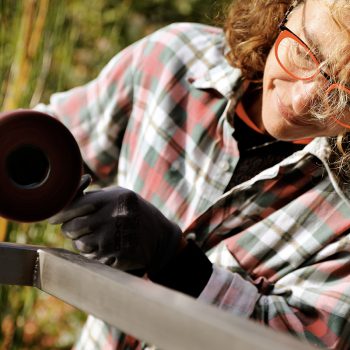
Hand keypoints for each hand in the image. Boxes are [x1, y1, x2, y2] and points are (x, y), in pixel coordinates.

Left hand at [49, 180, 182, 273]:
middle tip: (83, 228)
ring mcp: (115, 238)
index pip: (73, 207)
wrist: (160, 236)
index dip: (60, 214)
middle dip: (72, 230)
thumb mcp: (119, 195)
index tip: (54, 219)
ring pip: (79, 245)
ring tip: (101, 236)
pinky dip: (95, 254)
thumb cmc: (134, 212)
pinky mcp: (116, 256)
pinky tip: (109, 247)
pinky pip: (91, 258)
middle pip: (71, 228)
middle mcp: (113, 217)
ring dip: (84, 243)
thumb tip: (61, 202)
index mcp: (113, 198)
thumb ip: (92, 196)